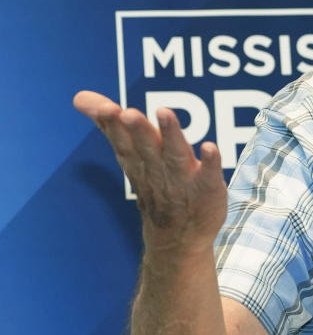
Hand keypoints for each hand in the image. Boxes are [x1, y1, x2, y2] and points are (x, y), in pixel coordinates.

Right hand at [73, 91, 226, 256]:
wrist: (179, 238)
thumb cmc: (154, 185)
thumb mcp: (130, 155)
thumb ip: (110, 125)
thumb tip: (80, 96)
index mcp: (138, 159)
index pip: (122, 140)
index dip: (113, 124)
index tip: (105, 108)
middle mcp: (158, 168)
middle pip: (146, 146)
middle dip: (137, 129)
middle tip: (127, 112)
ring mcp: (183, 179)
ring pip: (176, 155)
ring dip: (170, 134)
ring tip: (164, 113)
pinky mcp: (208, 187)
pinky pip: (210, 174)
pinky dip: (210, 162)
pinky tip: (210, 148)